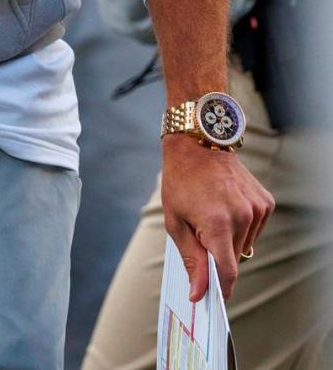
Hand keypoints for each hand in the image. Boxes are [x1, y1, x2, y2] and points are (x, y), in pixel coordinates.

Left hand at [161, 135, 273, 302]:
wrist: (198, 142)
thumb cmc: (180, 180)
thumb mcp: (175, 221)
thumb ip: (191, 260)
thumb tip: (199, 294)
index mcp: (217, 224)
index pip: (227, 273)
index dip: (220, 289)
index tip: (211, 298)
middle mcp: (242, 217)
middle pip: (234, 258)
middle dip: (217, 254)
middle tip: (199, 231)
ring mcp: (256, 208)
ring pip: (245, 244)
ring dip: (229, 238)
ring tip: (212, 212)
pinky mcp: (265, 201)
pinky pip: (254, 228)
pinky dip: (241, 225)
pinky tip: (226, 204)